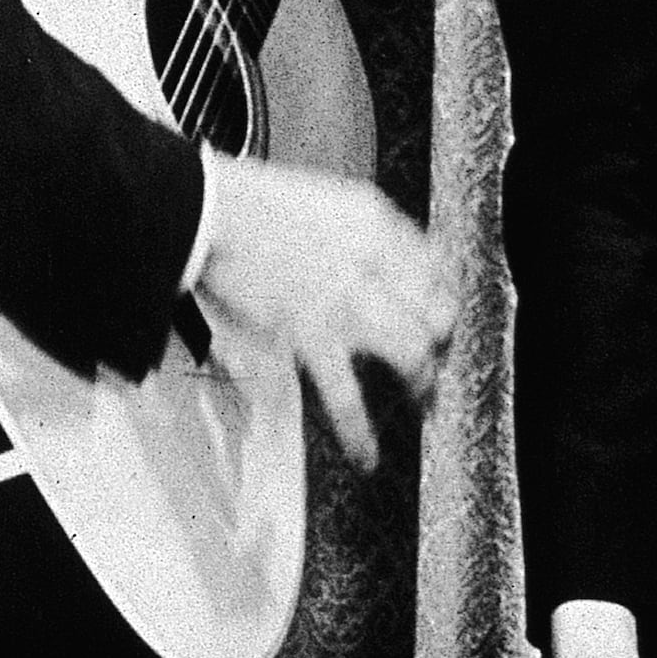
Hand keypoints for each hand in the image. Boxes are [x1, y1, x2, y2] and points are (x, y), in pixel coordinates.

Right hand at [188, 153, 451, 468]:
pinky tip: (368, 456)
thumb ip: (370, 232)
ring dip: (423, 384)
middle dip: (443, 344)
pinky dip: (359, 432)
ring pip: (411, 354)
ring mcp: (344, 303)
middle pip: (435, 314)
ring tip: (425, 405)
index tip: (444, 316)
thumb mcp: (332, 201)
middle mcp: (371, 263)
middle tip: (439, 359)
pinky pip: (344, 396)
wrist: (209, 214)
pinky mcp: (309, 336)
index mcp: (378, 223)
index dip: (447, 297)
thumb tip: (402, 258)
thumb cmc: (257, 205)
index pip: (438, 268)